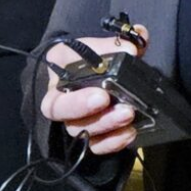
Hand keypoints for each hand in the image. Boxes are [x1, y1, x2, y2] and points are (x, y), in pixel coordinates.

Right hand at [40, 32, 147, 155]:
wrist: (102, 72)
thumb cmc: (96, 57)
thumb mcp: (102, 46)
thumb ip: (118, 43)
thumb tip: (134, 46)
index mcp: (59, 76)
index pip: (56, 87)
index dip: (76, 98)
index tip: (101, 94)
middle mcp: (61, 101)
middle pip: (63, 113)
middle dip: (87, 110)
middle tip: (112, 103)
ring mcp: (75, 121)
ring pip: (81, 131)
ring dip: (106, 125)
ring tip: (128, 115)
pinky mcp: (92, 136)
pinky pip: (96, 146)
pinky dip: (112, 142)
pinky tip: (129, 133)